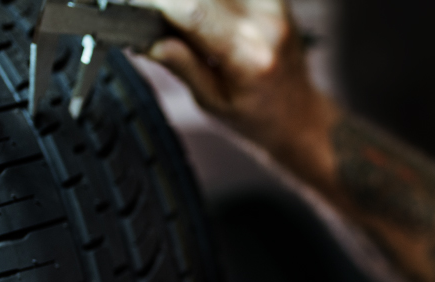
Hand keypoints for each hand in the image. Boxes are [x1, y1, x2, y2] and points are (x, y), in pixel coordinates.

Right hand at [141, 0, 333, 143]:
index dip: (156, 3)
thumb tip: (148, 39)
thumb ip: (182, 66)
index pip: (192, 9)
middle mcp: (265, 23)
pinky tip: (208, 13)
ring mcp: (274, 5)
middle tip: (156, 16)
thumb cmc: (259, 116)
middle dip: (173, 2)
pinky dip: (213, 2)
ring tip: (185, 21)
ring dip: (195, 3)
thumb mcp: (212, 102)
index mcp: (248, 56)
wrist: (298, 115)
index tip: (136, 8)